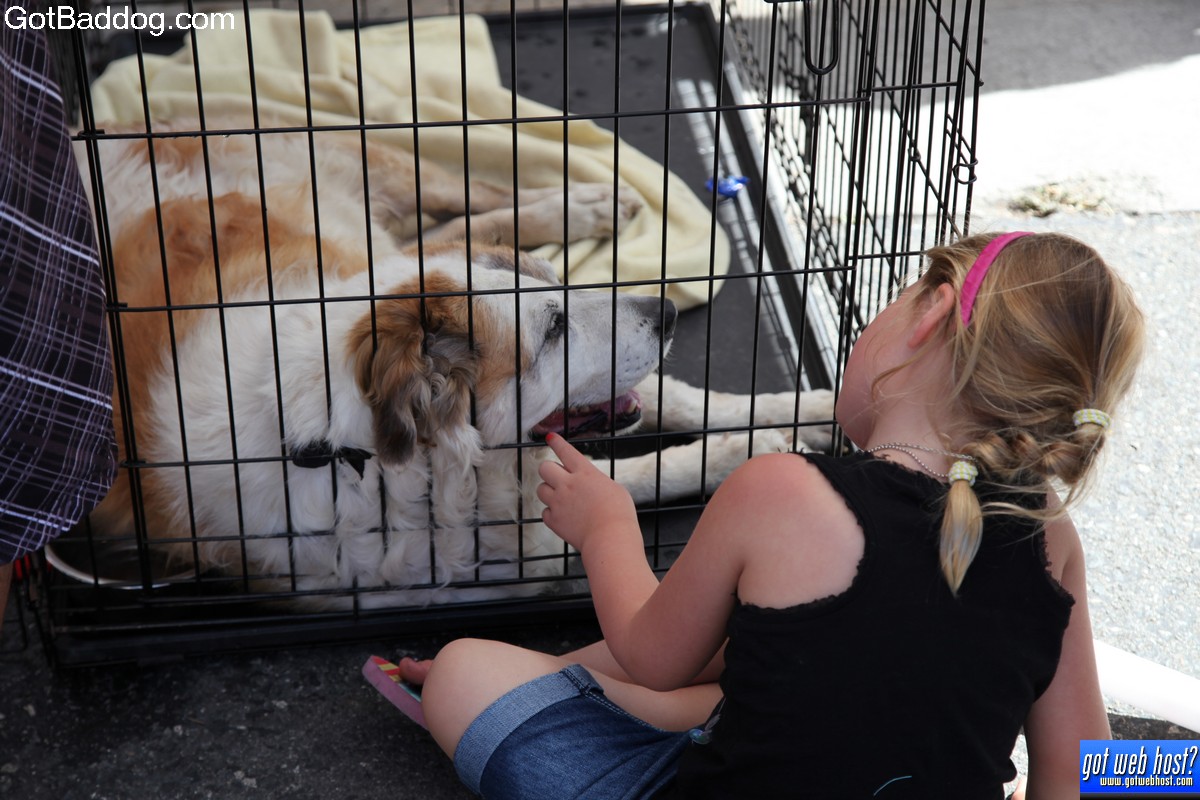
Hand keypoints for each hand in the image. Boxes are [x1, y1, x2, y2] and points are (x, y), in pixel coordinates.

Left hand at [536, 433, 637, 550]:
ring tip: (561, 499)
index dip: (556, 442)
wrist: (610, 538)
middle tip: (558, 478)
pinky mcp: (554, 520)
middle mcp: (568, 484)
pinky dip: (552, 514)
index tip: (550, 437)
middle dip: (549, 470)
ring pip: (540, 489)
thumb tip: (589, 486)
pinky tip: (564, 517)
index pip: (565, 451)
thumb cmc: (619, 514)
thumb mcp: (615, 489)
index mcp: (585, 473)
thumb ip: (597, 482)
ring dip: (549, 491)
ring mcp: (558, 502)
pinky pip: (545, 512)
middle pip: (544, 467)